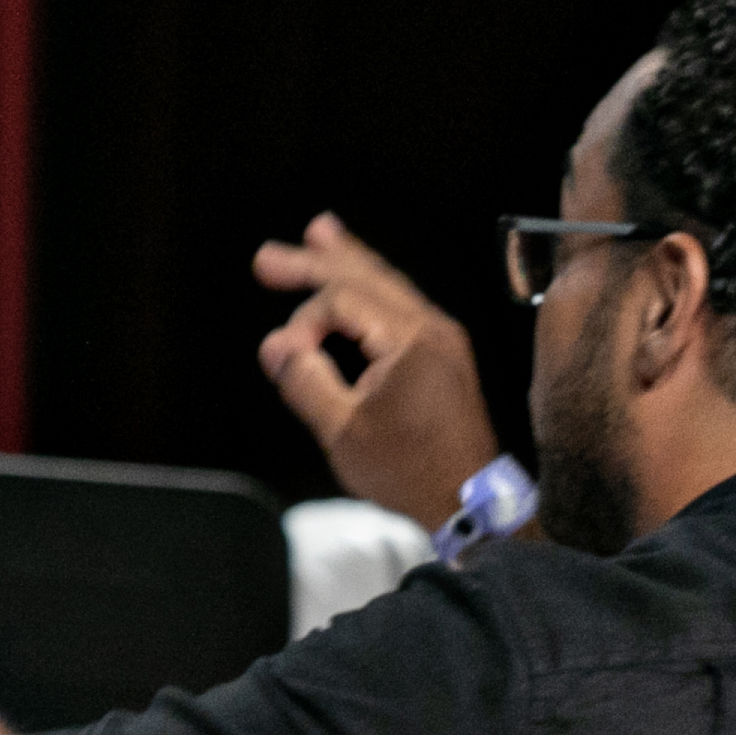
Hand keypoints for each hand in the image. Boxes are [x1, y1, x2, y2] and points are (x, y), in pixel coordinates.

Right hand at [253, 213, 494, 530]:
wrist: (468, 500)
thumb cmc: (407, 469)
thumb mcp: (343, 430)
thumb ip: (306, 380)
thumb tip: (276, 345)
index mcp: (410, 340)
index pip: (341, 303)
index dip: (303, 324)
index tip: (284, 358)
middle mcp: (432, 327)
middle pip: (367, 277)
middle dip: (316, 262)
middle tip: (267, 258)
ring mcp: (442, 338)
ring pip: (387, 285)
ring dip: (347, 263)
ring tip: (319, 235)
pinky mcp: (443, 354)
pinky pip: (400, 305)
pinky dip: (370, 288)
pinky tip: (356, 279)